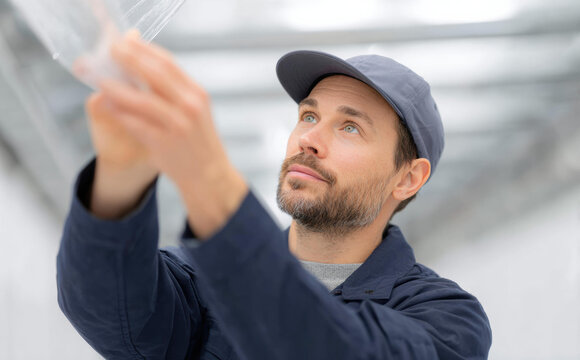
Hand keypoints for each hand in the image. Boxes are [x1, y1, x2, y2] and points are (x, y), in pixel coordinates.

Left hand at [98, 31, 247, 237]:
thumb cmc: (198, 141)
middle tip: (110, 51)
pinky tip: (109, 105)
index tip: (127, 41)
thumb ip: (175, 91)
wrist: (209, 175)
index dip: (145, 50)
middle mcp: (190, 106)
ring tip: (100, 79)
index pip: (168, 64)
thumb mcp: (195, 110)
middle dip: (130, 60)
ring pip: (142, 100)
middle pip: (155, 75)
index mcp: (197, 94)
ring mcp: (178, 126)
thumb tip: (144, 69)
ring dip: (118, 88)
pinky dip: (121, 113)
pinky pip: (137, 125)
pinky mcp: (165, 144)